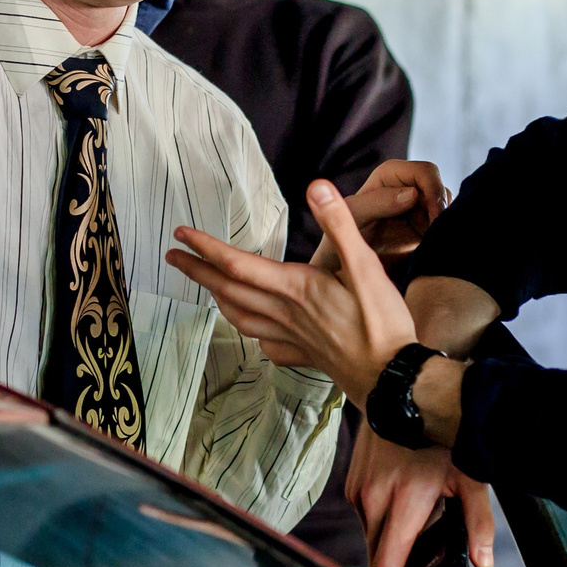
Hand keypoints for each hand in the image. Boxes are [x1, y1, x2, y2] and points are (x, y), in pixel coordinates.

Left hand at [167, 178, 416, 398]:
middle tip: (173, 256)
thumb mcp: (367, 266)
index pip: (238, 265)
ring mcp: (292, 338)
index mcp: (296, 289)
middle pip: (229, 291)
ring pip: (241, 317)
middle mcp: (286, 314)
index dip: (206, 248)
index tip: (181, 234)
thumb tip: (317, 187)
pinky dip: (250, 330)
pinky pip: (264, 342)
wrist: (393, 379)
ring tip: (205, 286)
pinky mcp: (304, 356)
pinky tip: (253, 328)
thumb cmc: (383, 325)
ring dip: (217, 299)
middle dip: (197, 271)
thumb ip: (340, 225)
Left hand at [312, 159, 446, 277]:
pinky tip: (433, 253)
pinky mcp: (425, 233)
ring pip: (448, 211)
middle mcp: (407, 188)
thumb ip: (377, 203)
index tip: (434, 216)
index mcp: (390, 176)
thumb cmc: (337, 242)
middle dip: (443, 211)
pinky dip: (444, 239)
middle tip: (438, 236)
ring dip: (444, 226)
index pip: (426, 172)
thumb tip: (412, 193)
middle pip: (442, 191)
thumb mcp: (353, 219)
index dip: (434, 190)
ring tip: (431, 247)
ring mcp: (418, 211)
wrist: (340, 276)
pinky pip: (445, 230)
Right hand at [348, 421, 494, 566]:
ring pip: (369, 539)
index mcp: (405, 503)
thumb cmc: (442, 436)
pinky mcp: (353, 484)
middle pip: (376, 559)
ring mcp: (360, 492)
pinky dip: (381, 524)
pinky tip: (403, 511)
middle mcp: (374, 501)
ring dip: (389, 546)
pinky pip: (364, 518)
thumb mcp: (469, 477)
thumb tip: (482, 564)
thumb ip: (477, 524)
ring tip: (416, 538)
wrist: (403, 394)